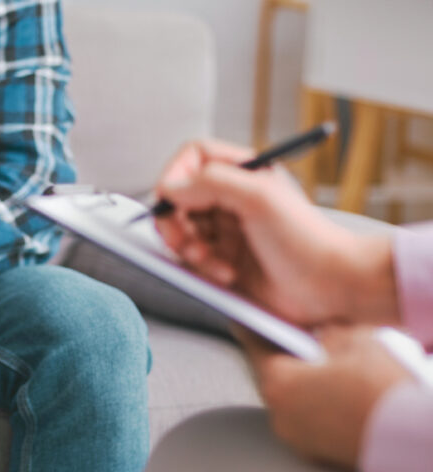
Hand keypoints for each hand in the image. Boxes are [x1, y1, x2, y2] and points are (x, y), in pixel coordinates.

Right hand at [154, 140, 397, 325]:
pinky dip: (202, 268)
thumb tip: (170, 186)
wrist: (329, 286)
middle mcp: (231, 198)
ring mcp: (227, 230)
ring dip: (188, 248)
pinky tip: (226, 274)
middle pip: (179, 198)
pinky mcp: (225, 259)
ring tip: (209, 261)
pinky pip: (194, 259)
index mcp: (242, 174)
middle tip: (180, 240)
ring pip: (182, 231)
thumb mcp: (259, 198)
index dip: (176, 174)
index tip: (169, 198)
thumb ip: (212, 182)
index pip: (194, 158)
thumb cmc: (306, 239)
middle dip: (175, 221)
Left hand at [235, 325, 410, 468]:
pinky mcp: (314, 453)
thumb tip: (325, 335)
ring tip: (320, 368)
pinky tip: (332, 394)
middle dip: (283, 359)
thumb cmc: (383, 391)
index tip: (243, 321)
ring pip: (289, 401)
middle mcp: (279, 413)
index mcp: (279, 382)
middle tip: (292, 343)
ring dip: (299, 384)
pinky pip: (305, 420)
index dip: (252, 330)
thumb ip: (332, 334)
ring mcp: (295, 437)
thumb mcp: (360, 342)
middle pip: (272, 377)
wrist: (409, 438)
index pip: (256, 348)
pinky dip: (313, 406)